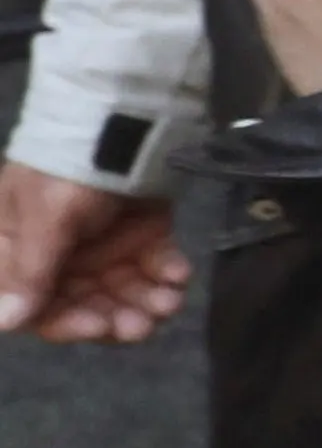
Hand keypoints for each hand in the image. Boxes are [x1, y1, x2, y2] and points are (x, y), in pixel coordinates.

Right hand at [0, 165, 187, 341]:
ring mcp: (105, 247)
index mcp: (24, 252)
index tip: (94, 326)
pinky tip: (179, 273)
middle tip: (141, 325)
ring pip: (125, 292)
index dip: (65, 322)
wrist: (124, 121)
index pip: (37, 305)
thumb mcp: (46, 217)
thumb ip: (31, 269)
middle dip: (115, 318)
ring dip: (147, 303)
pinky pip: (155, 268)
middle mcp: (63, 257)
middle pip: (87, 305)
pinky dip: (168, 274)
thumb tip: (6, 322)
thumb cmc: (71, 169)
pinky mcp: (144, 236)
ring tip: (169, 302)